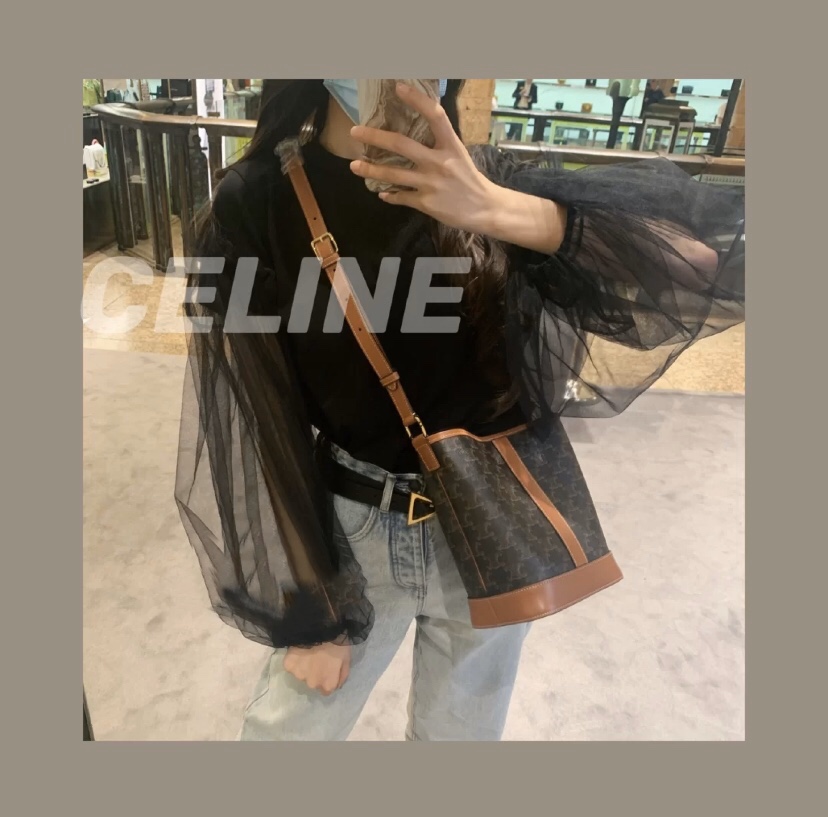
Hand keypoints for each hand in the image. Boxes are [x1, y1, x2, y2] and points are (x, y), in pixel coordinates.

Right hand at [283, 641, 351, 695]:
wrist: (320, 628)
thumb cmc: (337, 643)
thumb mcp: (346, 660)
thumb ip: (342, 676)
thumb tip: (337, 686)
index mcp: (327, 685)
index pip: (326, 690)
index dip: (327, 679)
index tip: (326, 668)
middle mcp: (312, 684)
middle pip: (313, 682)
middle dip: (315, 674)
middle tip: (318, 658)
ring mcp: (299, 675)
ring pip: (301, 674)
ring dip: (305, 667)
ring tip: (309, 653)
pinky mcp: (288, 665)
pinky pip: (291, 665)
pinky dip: (295, 660)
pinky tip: (300, 650)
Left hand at [348, 81, 500, 233]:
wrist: (485, 209)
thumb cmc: (470, 180)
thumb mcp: (459, 155)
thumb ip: (439, 144)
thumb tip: (414, 134)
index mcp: (451, 145)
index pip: (434, 116)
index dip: (416, 100)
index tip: (398, 87)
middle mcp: (439, 162)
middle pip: (401, 145)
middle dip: (374, 137)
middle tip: (355, 132)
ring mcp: (431, 183)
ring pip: (393, 174)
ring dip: (371, 170)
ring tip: (355, 166)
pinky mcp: (427, 203)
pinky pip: (401, 197)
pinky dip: (389, 196)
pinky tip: (381, 193)